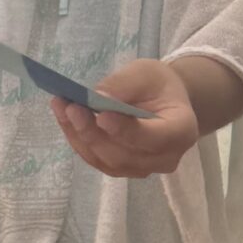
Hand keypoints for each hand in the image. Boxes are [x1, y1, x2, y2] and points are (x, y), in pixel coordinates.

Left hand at [52, 58, 202, 178]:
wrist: (164, 102)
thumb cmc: (158, 85)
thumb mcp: (146, 73)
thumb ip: (124, 85)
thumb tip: (98, 98)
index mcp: (181, 131)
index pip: (154, 138)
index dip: (127, 131)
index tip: (102, 115)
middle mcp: (165, 158)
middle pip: (125, 155)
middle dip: (94, 133)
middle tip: (71, 107)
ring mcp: (143, 169)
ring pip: (107, 161)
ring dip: (80, 136)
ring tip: (61, 107)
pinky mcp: (122, 169)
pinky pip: (97, 159)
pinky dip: (78, 139)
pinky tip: (64, 117)